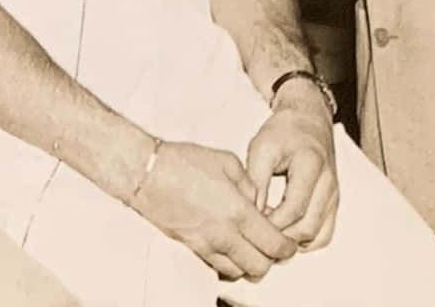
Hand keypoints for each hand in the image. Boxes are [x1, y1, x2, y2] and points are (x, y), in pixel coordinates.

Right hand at [131, 140, 298, 281]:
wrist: (145, 172)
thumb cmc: (181, 161)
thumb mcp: (226, 161)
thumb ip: (249, 183)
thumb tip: (256, 201)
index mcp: (237, 211)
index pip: (274, 245)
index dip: (287, 248)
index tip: (289, 244)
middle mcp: (223, 234)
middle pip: (259, 268)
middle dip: (270, 260)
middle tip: (271, 246)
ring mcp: (205, 245)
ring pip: (238, 273)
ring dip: (248, 263)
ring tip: (249, 246)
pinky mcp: (190, 248)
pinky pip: (216, 268)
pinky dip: (228, 263)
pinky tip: (228, 247)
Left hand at [245, 88, 338, 251]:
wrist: (308, 120)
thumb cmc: (283, 132)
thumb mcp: (261, 148)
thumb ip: (256, 181)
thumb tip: (252, 214)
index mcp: (311, 166)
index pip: (293, 209)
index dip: (271, 222)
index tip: (252, 220)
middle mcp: (328, 184)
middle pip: (307, 228)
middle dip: (280, 236)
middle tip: (258, 230)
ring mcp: (334, 196)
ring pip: (318, 236)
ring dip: (293, 240)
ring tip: (270, 230)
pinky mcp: (333, 203)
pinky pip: (325, 234)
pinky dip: (306, 239)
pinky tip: (285, 230)